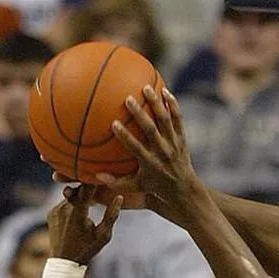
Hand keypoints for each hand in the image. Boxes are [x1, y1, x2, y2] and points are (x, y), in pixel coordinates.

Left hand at [48, 184, 121, 263]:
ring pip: (70, 196)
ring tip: (91, 201)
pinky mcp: (51, 212)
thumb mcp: (104, 235)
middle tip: (100, 184)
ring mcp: (55, 210)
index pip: (87, 188)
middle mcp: (64, 208)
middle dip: (88, 188)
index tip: (103, 173)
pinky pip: (64, 203)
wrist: (64, 261)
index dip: (95, 179)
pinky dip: (72, 204)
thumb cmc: (87, 249)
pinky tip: (80, 213)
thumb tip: (119, 197)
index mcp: (78, 213)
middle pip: (78, 189)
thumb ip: (112, 215)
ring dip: (80, 197)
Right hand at [52, 86, 202, 220]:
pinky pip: (178, 119)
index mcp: (149, 163)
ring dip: (157, 104)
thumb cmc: (155, 187)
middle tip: (128, 98)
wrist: (184, 188)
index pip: (136, 148)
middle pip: (151, 130)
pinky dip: (173, 105)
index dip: (125, 136)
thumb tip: (94, 175)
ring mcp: (173, 144)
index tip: (114, 123)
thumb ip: (115, 182)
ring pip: (166, 121)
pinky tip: (165, 90)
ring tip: (146, 87)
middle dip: (140, 115)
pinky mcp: (182, 138)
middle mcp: (162, 152)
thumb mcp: (136, 187)